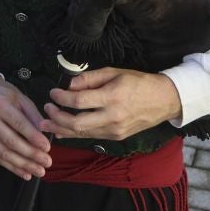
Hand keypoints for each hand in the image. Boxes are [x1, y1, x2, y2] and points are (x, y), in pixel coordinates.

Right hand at [0, 76, 52, 179]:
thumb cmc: (5, 95)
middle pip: (10, 141)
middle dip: (31, 154)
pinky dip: (12, 167)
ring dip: (23, 165)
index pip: (18, 124)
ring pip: (3, 153)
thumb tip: (45, 136)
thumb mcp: (22, 99)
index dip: (33, 137)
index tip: (47, 148)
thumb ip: (33, 117)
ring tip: (39, 171)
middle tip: (47, 162)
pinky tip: (25, 173)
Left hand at [43, 67, 181, 140]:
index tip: (52, 93)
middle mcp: (113, 116)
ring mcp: (115, 130)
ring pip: (82, 133)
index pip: (79, 101)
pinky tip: (62, 131)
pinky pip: (91, 136)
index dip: (61, 98)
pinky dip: (75, 134)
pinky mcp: (117, 137)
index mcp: (112, 97)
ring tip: (46, 123)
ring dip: (61, 129)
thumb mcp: (114, 72)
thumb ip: (90, 79)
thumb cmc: (138, 82)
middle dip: (57, 118)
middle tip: (45, 110)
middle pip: (77, 123)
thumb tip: (69, 85)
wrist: (164, 100)